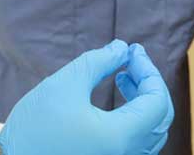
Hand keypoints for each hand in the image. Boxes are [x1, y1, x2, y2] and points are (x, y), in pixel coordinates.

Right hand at [0, 40, 172, 154]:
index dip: (149, 71)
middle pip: (159, 118)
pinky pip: (135, 145)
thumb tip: (122, 48)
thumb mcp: (66, 84)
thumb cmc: (34, 127)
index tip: (133, 52)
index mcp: (120, 138)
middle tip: (131, 61)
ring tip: (123, 78)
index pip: (157, 101)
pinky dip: (134, 121)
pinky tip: (115, 104)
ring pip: (150, 134)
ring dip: (143, 103)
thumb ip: (99, 61)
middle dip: (149, 85)